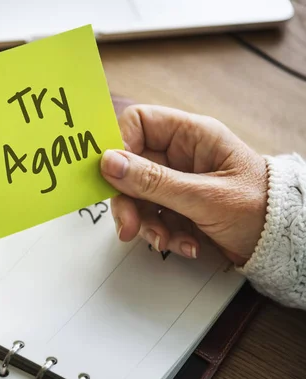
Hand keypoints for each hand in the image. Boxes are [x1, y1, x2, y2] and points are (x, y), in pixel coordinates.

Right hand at [100, 105, 267, 264]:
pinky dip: (162, 233)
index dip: (120, 145)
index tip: (111, 175)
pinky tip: (183, 244)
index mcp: (191, 135)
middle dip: (128, 199)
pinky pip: (153, 215)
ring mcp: (177, 181)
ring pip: (137, 195)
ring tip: (165, 241)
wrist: (282, 244)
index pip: (138, 123)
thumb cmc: (261, 209)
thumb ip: (153, 181)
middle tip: (129, 226)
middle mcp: (180, 154)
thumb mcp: (204, 196)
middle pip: (131, 166)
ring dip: (145, 223)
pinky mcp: (177, 206)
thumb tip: (109, 163)